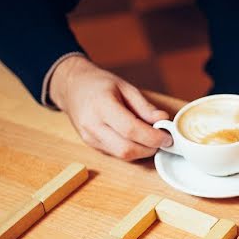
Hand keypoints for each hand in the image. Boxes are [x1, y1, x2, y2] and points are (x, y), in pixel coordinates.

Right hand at [48, 55, 171, 159]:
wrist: (71, 87)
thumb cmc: (98, 83)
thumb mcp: (124, 86)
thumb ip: (144, 106)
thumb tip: (163, 120)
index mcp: (102, 106)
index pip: (131, 130)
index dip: (152, 137)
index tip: (167, 137)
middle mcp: (92, 125)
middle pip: (126, 149)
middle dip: (149, 149)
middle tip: (162, 140)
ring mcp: (90, 137)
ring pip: (122, 155)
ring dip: (141, 151)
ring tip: (150, 139)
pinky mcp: (91, 145)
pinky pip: (116, 153)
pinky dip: (131, 150)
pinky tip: (136, 139)